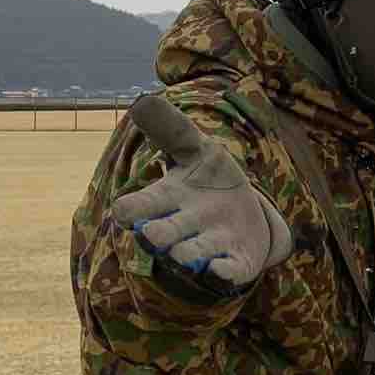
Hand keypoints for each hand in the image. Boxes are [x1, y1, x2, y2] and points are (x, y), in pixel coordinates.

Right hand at [110, 95, 293, 285]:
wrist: (248, 212)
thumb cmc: (210, 180)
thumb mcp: (196, 151)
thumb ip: (172, 129)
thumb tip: (143, 101)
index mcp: (165, 199)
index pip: (134, 207)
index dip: (129, 209)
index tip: (125, 210)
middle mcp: (182, 227)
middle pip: (160, 234)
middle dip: (158, 234)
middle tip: (155, 234)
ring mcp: (210, 247)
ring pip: (191, 256)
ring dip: (189, 255)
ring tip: (187, 254)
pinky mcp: (235, 263)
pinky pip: (227, 273)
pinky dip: (224, 274)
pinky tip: (221, 272)